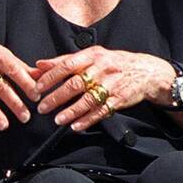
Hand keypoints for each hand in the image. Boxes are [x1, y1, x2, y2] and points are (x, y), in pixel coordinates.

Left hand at [35, 47, 176, 130]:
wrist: (146, 71)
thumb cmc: (111, 63)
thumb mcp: (90, 56)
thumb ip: (63, 60)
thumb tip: (38, 64)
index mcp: (92, 56)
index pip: (67, 65)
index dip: (51, 77)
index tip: (37, 88)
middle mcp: (102, 69)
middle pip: (75, 84)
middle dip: (56, 97)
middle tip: (42, 107)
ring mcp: (111, 85)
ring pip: (88, 100)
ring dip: (71, 111)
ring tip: (57, 120)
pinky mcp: (119, 99)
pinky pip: (101, 111)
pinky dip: (87, 120)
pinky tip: (75, 126)